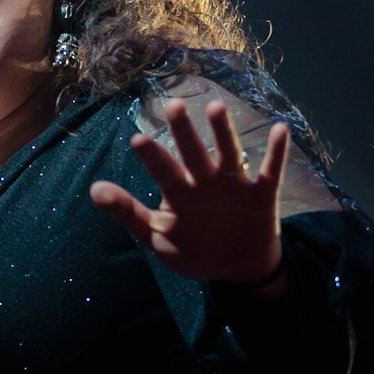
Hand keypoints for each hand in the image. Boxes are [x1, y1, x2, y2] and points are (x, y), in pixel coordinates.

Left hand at [89, 98, 291, 288]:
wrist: (237, 267)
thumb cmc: (193, 248)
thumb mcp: (157, 235)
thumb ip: (128, 213)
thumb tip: (93, 189)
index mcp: (180, 192)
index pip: (163, 171)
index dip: (152, 157)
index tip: (138, 139)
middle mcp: (205, 182)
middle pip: (193, 153)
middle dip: (184, 132)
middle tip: (174, 105)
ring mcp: (234, 186)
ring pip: (229, 154)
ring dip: (223, 132)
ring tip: (216, 107)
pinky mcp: (261, 195)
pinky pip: (271, 172)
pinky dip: (277, 153)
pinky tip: (280, 130)